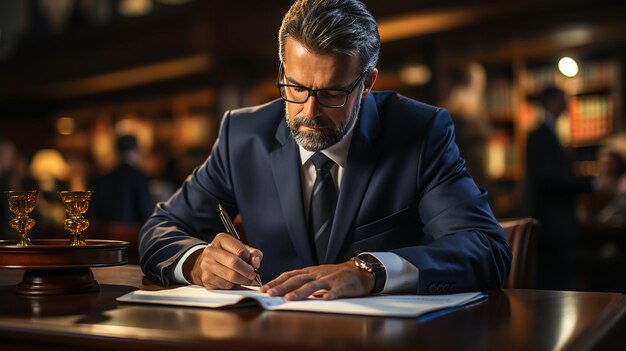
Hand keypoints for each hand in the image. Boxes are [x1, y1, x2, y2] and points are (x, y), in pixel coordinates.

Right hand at [186, 233, 262, 288]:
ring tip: (246, 279)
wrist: (209, 264)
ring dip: (243, 280)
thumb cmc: (228, 255)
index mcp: (221, 239)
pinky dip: (234, 286)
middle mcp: (211, 251)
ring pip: (231, 276)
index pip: (240, 250)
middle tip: (252, 274)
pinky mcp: (207, 279)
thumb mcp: (242, 249)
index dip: (250, 259)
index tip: (253, 264)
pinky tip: (235, 282)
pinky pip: (226, 285)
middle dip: (247, 271)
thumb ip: (253, 253)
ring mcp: (207, 265)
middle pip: (234, 263)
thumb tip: (256, 262)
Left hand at [259, 260, 373, 299]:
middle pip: (297, 280)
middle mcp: (317, 274)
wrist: (358, 271)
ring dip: (301, 292)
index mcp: (310, 272)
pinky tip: (325, 299)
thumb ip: (303, 282)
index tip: (265, 289)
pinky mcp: (342, 285)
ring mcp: (329, 279)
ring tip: (290, 298)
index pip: (289, 275)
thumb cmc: (335, 275)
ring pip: (313, 286)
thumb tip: (285, 291)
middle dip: (282, 287)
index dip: (277, 282)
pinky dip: (330, 294)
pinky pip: (336, 290)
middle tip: (271, 294)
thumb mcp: (316, 276)